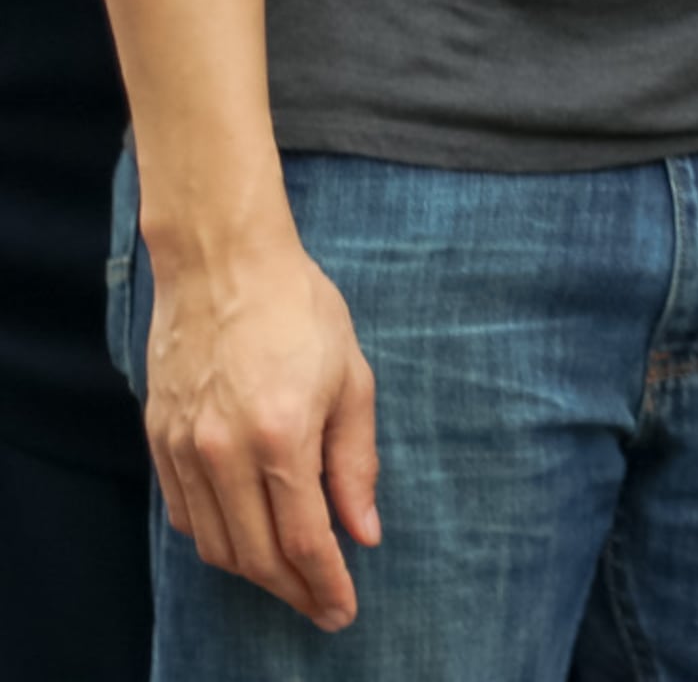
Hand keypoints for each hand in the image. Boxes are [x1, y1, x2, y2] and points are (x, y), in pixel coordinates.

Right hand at [141, 235, 379, 628]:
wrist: (224, 264)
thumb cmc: (301, 310)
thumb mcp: (352, 380)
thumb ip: (356, 463)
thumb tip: (363, 531)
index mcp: (281, 436)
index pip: (303, 539)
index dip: (325, 583)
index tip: (343, 609)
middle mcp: (223, 452)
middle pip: (254, 555)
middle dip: (292, 590)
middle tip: (323, 605)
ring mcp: (183, 448)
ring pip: (213, 543)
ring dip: (253, 572)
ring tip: (291, 579)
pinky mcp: (158, 439)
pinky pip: (184, 514)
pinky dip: (216, 538)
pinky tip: (246, 538)